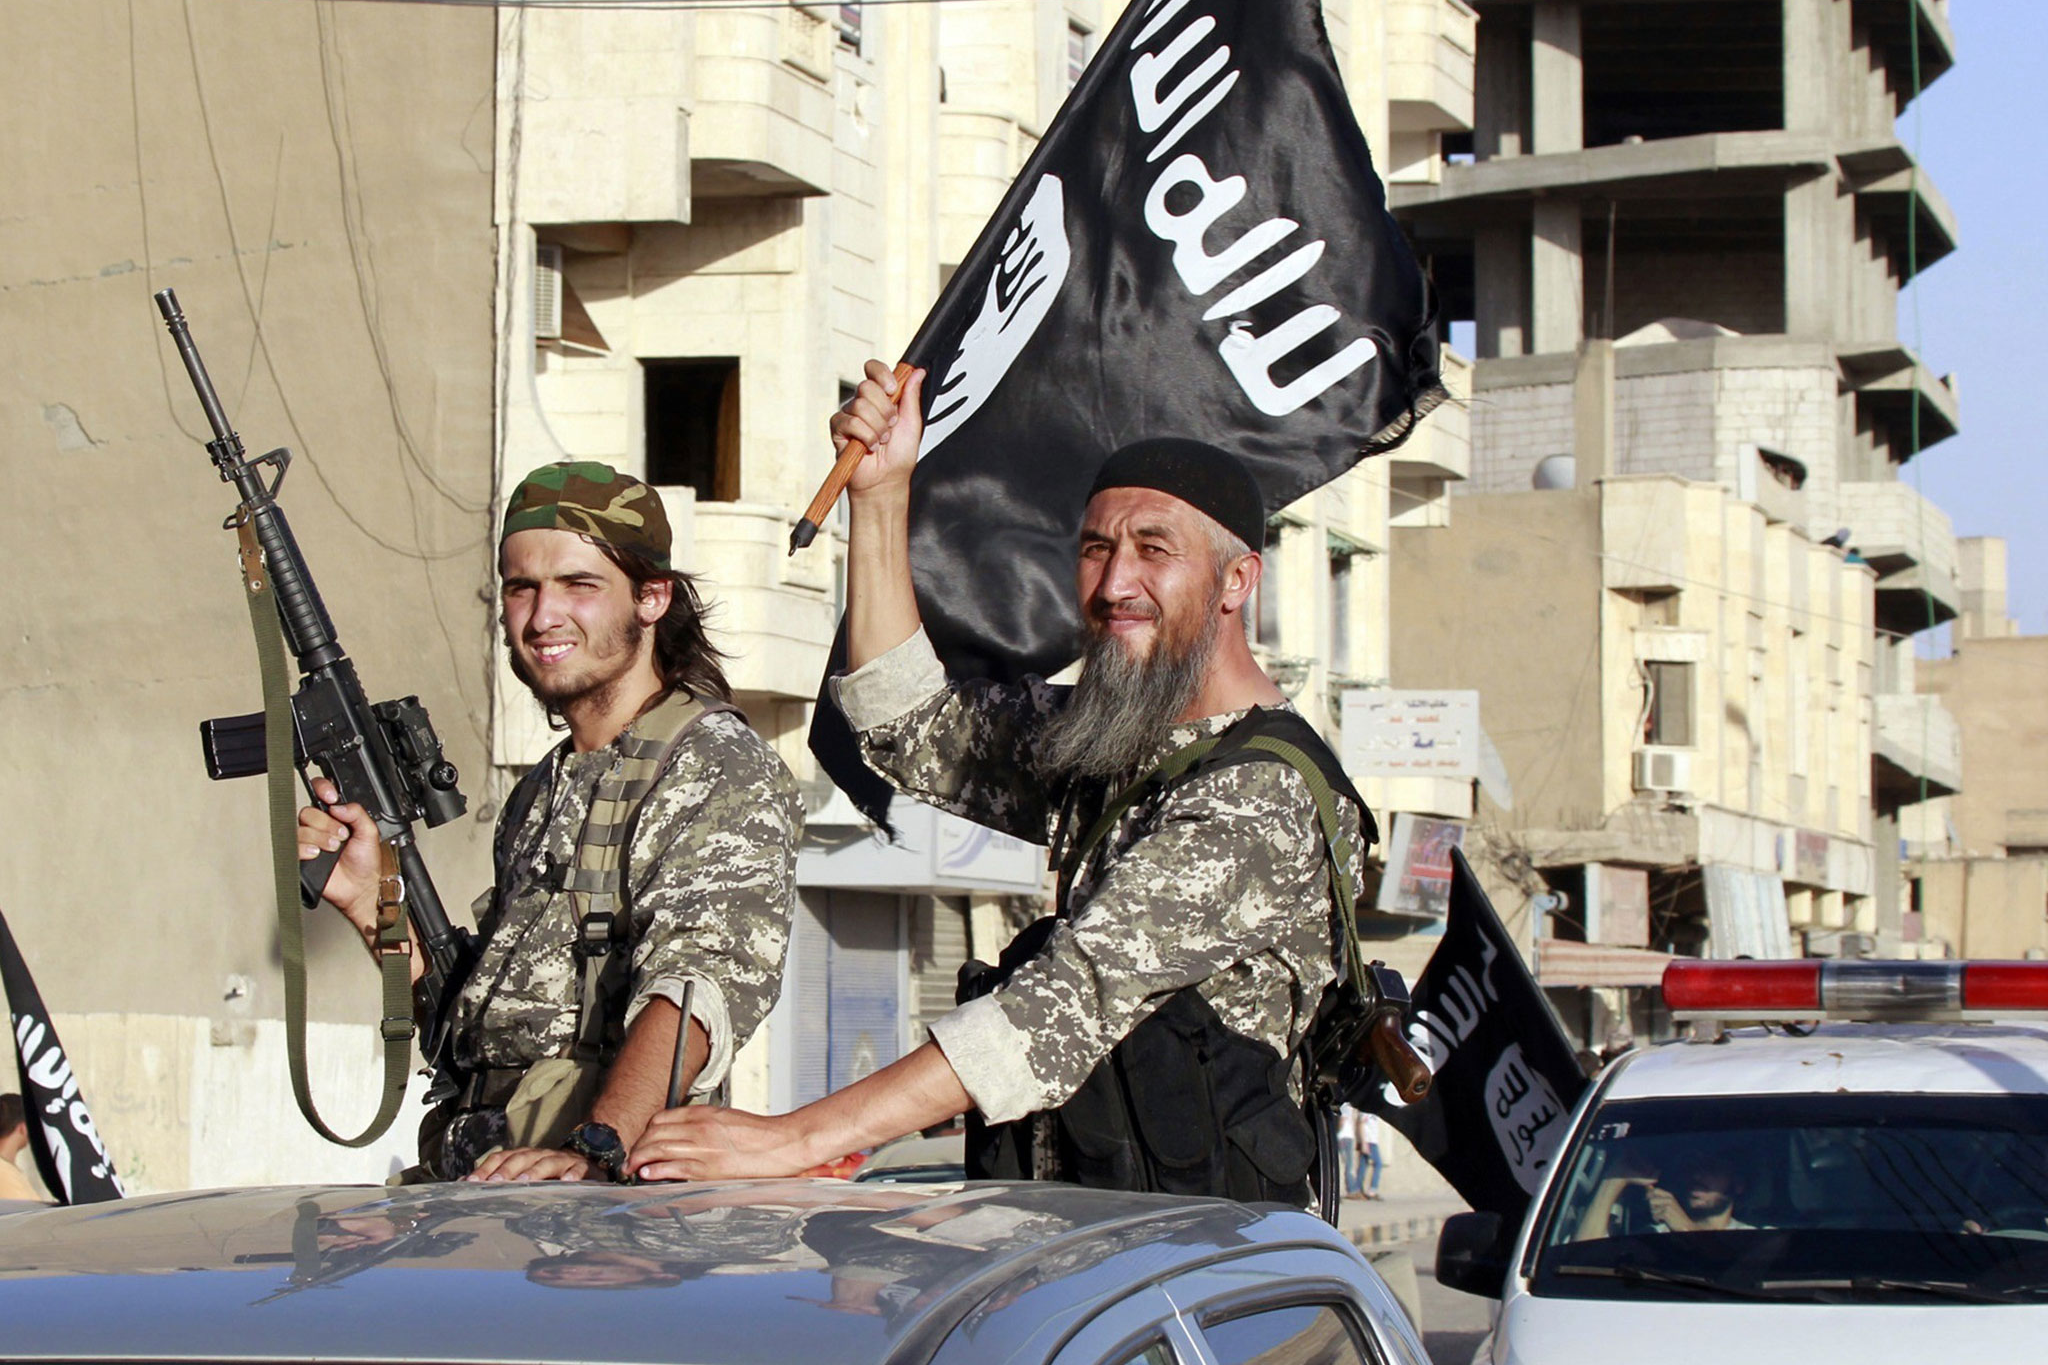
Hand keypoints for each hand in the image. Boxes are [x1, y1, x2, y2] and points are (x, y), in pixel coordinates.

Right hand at [297, 777, 381, 929]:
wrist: (360, 887)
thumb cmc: (365, 861)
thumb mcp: (370, 832)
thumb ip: (357, 813)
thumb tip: (339, 805)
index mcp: (336, 815)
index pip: (321, 792)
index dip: (322, 789)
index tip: (331, 798)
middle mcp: (319, 826)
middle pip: (308, 812)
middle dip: (326, 824)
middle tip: (341, 836)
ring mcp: (309, 841)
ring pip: (300, 828)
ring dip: (320, 838)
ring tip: (334, 848)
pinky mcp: (301, 856)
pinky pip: (293, 846)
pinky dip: (305, 848)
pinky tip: (317, 854)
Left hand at [465, 1147, 597, 1182]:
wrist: (585, 1161)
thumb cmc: (548, 1172)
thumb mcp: (524, 1173)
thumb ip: (498, 1178)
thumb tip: (464, 1185)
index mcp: (524, 1156)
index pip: (501, 1158)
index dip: (486, 1168)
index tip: (470, 1182)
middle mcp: (540, 1155)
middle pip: (521, 1158)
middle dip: (506, 1171)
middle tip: (493, 1183)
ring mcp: (561, 1160)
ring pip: (546, 1163)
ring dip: (534, 1172)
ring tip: (524, 1182)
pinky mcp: (581, 1168)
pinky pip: (577, 1170)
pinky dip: (572, 1175)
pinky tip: (567, 1183)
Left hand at [628, 1105, 822, 1182]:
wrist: (782, 1143)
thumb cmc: (759, 1134)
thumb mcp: (726, 1119)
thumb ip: (703, 1125)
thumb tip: (684, 1136)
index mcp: (703, 1114)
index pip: (661, 1119)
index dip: (646, 1132)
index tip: (642, 1142)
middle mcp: (698, 1127)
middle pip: (654, 1134)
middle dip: (637, 1147)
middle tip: (630, 1159)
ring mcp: (702, 1147)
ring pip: (657, 1149)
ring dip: (639, 1160)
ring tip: (631, 1169)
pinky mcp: (708, 1168)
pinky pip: (673, 1167)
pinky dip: (655, 1170)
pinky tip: (647, 1174)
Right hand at [828, 360, 926, 496]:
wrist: (887, 480)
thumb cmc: (899, 456)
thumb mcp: (912, 423)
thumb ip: (912, 396)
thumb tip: (917, 372)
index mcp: (881, 397)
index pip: (874, 370)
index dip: (882, 375)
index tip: (893, 389)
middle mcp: (863, 403)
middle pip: (867, 386)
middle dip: (885, 410)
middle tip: (890, 427)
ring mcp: (849, 415)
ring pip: (860, 406)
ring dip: (877, 428)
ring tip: (881, 441)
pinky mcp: (839, 429)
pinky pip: (850, 422)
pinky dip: (866, 437)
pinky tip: (870, 446)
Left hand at [1645, 1186, 1691, 1229]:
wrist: (1686, 1225)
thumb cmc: (1675, 1215)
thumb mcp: (1668, 1203)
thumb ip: (1658, 1195)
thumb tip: (1648, 1186)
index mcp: (1670, 1195)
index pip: (1655, 1190)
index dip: (1650, 1195)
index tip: (1651, 1202)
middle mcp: (1669, 1199)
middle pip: (1651, 1200)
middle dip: (1652, 1207)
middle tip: (1658, 1211)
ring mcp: (1668, 1206)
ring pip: (1652, 1209)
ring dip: (1655, 1214)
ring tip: (1663, 1216)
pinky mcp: (1666, 1213)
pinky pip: (1655, 1216)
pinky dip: (1657, 1219)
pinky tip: (1663, 1220)